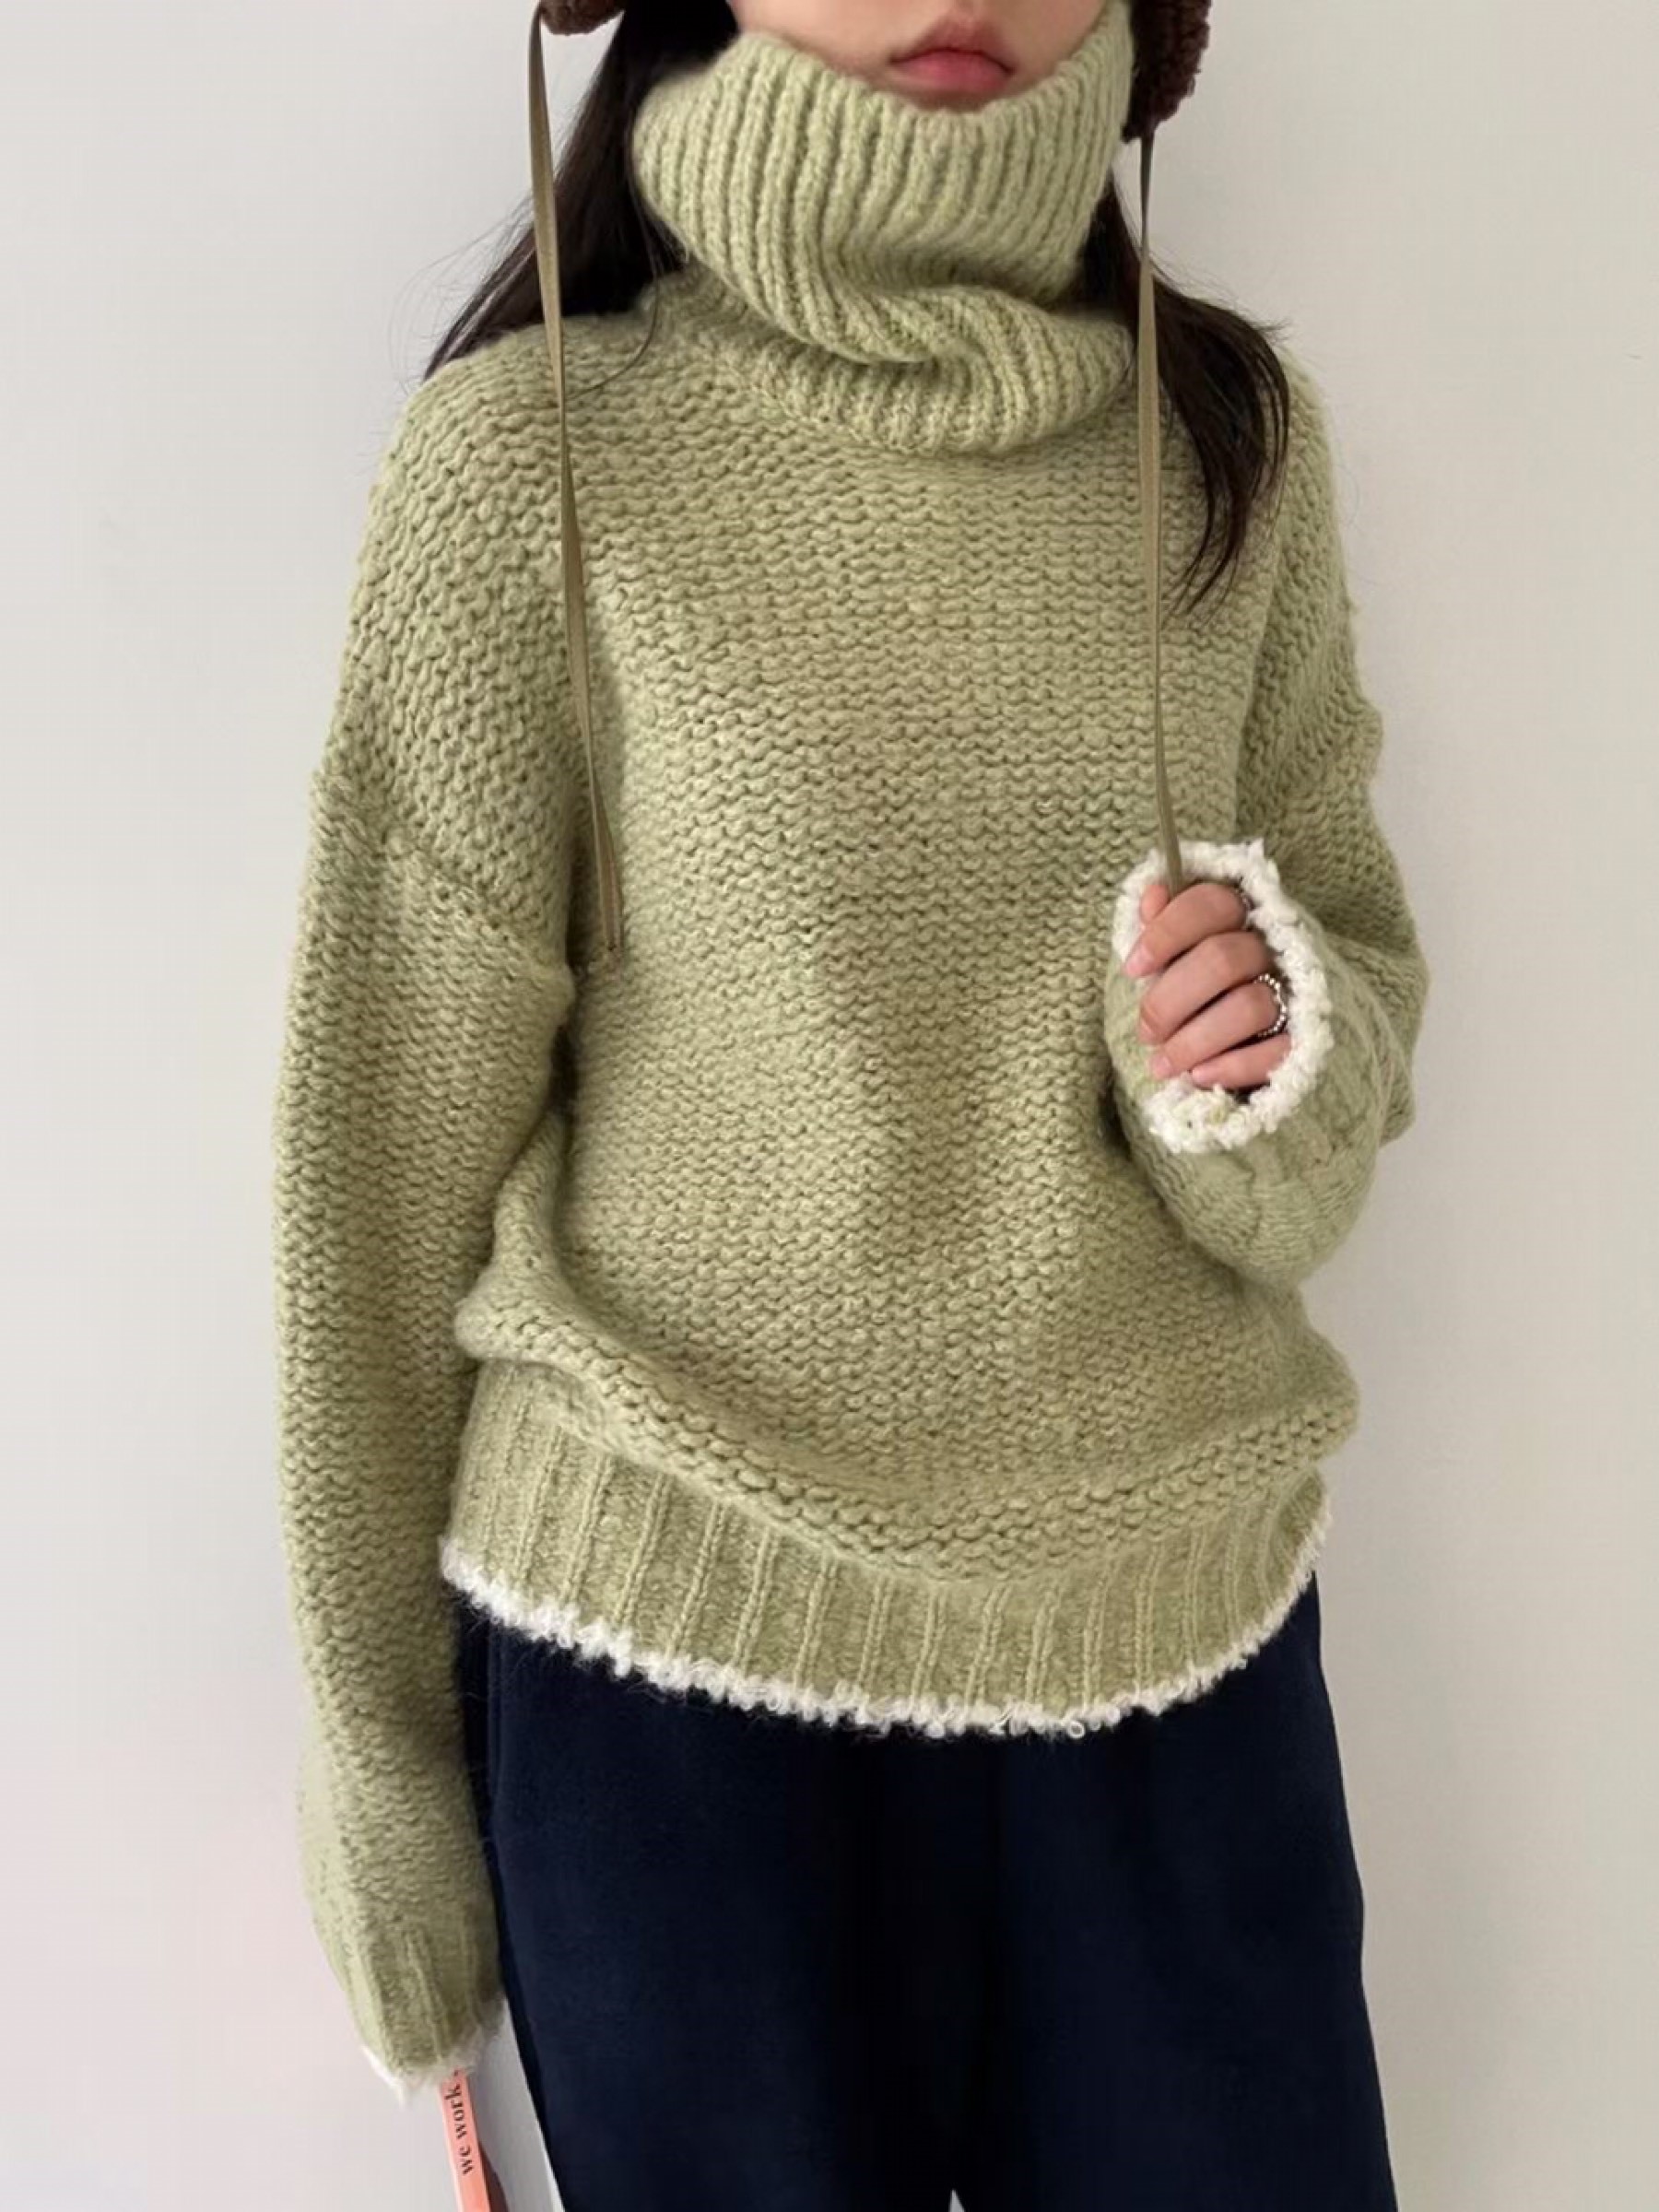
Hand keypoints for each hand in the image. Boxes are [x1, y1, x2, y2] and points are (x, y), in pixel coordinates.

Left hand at [1123, 877, 1290, 1092]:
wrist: (1270, 1032)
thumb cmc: (1209, 989)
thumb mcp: (1184, 954)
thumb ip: (1167, 927)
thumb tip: (1152, 895)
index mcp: (1244, 917)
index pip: (1211, 904)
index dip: (1167, 933)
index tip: (1133, 968)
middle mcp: (1274, 949)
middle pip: (1223, 959)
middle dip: (1170, 1000)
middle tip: (1146, 1032)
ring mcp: (1296, 993)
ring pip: (1250, 1007)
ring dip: (1195, 1041)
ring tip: (1163, 1064)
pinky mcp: (1309, 1039)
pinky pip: (1277, 1052)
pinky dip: (1233, 1066)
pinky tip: (1200, 1076)